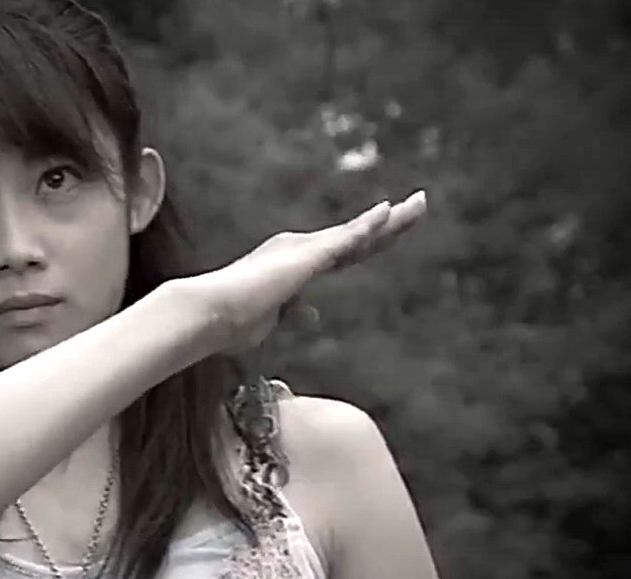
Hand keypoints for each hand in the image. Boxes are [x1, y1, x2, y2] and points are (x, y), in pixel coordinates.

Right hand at [181, 191, 427, 353]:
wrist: (209, 315)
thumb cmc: (230, 322)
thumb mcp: (272, 319)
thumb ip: (294, 312)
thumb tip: (314, 314)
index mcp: (294, 265)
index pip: (344, 251)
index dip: (371, 240)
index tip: (393, 228)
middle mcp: (300, 249)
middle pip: (358, 236)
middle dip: (391, 222)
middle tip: (420, 204)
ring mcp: (304, 251)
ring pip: (359, 233)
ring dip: (392, 219)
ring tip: (421, 204)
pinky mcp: (306, 257)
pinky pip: (346, 239)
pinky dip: (368, 226)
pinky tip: (389, 213)